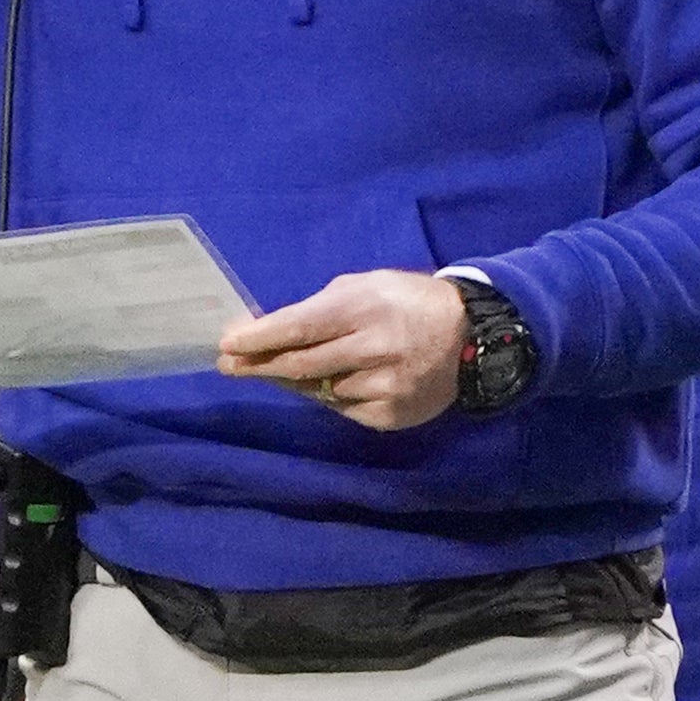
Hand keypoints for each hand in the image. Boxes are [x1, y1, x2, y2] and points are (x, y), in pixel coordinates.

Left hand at [218, 269, 466, 429]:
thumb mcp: (366, 286)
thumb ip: (321, 309)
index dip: (259, 338)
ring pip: (319, 391)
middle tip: (231, 366)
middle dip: (260, 365)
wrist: (473, 333)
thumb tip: (271, 332)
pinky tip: (335, 382)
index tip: (227, 345)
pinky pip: (343, 409)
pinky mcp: (392, 414)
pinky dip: (331, 396)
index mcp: (364, 307)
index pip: (299, 326)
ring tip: (282, 370)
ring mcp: (383, 386)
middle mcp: (373, 348)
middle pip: (300, 365)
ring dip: (295, 382)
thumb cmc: (407, 301)